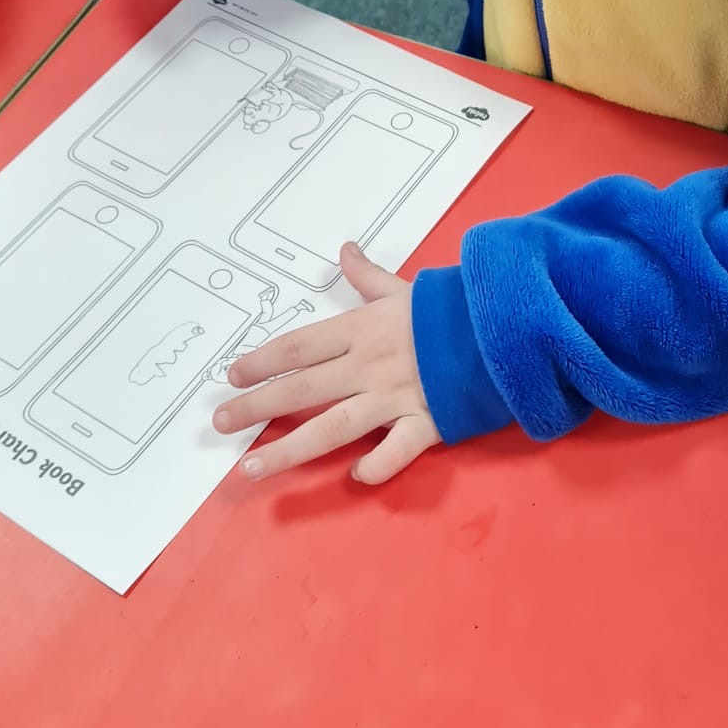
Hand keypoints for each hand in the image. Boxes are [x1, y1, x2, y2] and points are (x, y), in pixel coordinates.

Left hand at [213, 244, 440, 484]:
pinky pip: (398, 449)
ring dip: (289, 449)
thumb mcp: (406, 288)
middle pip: (302, 387)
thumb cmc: (454, 310)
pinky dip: (378, 464)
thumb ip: (369, 278)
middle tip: (219, 423)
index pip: (299, 346)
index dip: (261, 361)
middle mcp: (370, 364)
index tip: (231, 375)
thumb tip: (345, 250)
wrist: (508, 325)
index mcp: (363, 329)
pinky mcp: (429, 422)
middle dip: (256, 406)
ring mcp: (397, 396)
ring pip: (333, 427)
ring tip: (251, 467)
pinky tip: (355, 477)